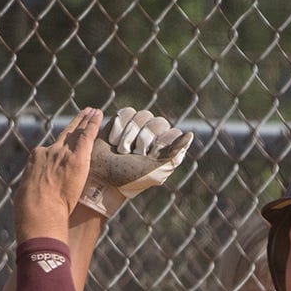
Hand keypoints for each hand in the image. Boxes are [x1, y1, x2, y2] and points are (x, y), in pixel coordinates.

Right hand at [14, 109, 101, 245]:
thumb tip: (28, 201)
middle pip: (65, 135)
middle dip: (75, 124)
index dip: (58, 147)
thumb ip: (32, 190)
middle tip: (83, 113)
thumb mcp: (26, 195)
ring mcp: (63, 154)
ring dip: (86, 121)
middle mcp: (49, 152)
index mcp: (36, 159)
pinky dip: (93, 124)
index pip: (49, 150)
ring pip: (77, 132)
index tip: (63, 142)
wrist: (38, 211)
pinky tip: (99, 115)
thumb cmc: (29, 210)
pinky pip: (87, 136)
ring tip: (93, 111)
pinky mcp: (77, 158)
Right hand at [78, 106, 192, 218]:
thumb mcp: (155, 172)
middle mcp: (154, 135)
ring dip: (128, 136)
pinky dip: (118, 127)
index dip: (158, 144)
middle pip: (157, 122)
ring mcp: (139, 125)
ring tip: (121, 150)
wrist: (100, 176)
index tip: (147, 158)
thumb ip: (175, 154)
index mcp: (166, 148)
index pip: (172, 133)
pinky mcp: (122, 119)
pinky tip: (113, 140)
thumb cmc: (128, 178)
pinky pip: (127, 112)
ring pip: (142, 115)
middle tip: (132, 156)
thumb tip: (189, 134)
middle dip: (142, 140)